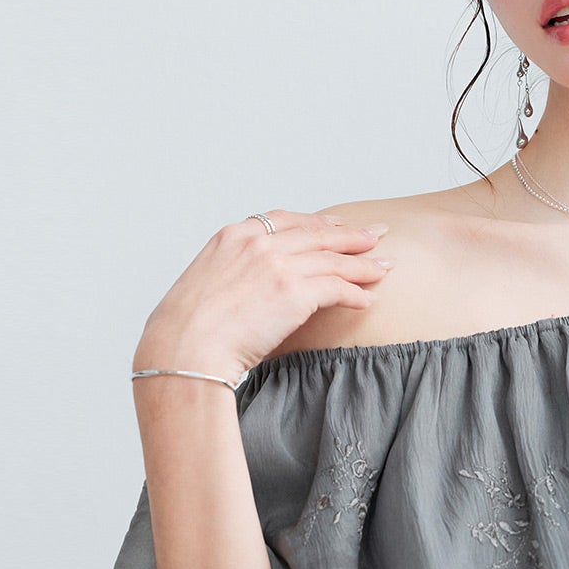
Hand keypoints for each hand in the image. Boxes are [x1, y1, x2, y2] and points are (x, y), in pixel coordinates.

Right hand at [133, 207, 392, 383]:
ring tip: (385, 267)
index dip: (318, 224)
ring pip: (333, 259)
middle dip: (351, 235)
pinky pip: (336, 288)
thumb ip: (233, 274)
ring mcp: (277, 265)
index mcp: (234, 236)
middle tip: (377, 234)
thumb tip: (248, 289)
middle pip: (317, 234)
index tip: (336, 226)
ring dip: (363, 264)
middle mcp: (258, 243)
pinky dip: (355, 293)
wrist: (184, 348)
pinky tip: (367, 300)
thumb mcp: (205, 284)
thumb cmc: (187, 329)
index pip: (286, 220)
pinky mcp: (294, 292)